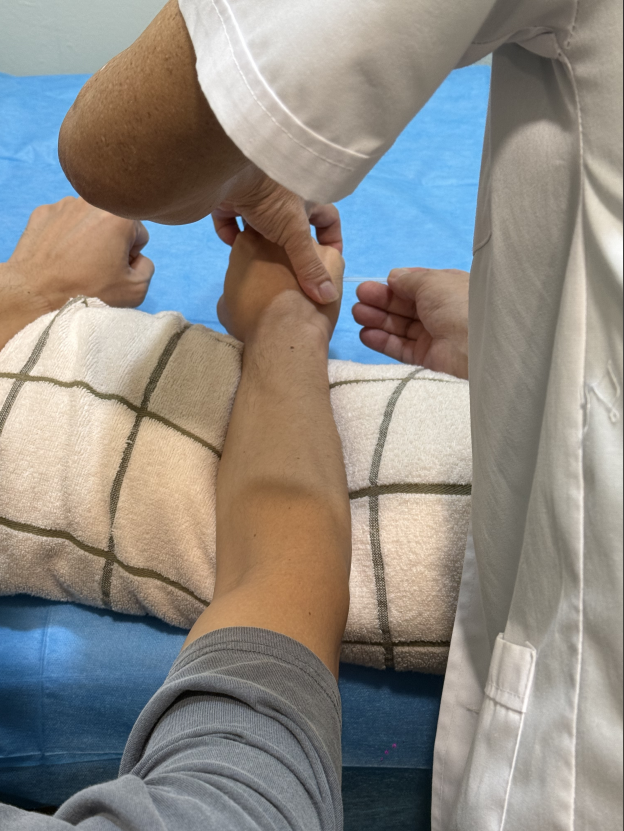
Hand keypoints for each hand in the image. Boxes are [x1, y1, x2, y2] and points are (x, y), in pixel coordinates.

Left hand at [6, 196, 153, 313]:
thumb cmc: (86, 292)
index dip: (132, 255)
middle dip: (111, 242)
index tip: (116, 268)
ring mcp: (64, 205)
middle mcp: (92, 203)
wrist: (37, 294)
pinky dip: (65, 236)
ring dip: (88, 237)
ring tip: (77, 263)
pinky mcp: (43, 212)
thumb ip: (147, 268)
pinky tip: (60, 256)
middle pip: (113, 223)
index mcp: (119, 217)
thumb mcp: (135, 290)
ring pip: (87, 221)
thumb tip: (137, 259)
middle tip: (98, 267)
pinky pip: (64, 222)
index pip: (140, 234)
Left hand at [213, 168, 342, 306]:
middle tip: (288, 269)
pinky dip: (231, 233)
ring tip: (260, 263)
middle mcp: (281, 195)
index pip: (328, 217)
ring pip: (260, 222)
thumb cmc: (269, 196)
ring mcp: (253, 195)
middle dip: (290, 246)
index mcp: (304, 196)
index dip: (330, 239)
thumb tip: (328, 297)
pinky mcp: (227, 199)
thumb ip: (310, 266)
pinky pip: (230, 220)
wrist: (228, 169)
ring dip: (259, 242)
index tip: (327, 261)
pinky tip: (233, 246)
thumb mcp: (295, 234)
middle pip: (292, 223)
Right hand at [217, 227, 343, 343]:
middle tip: (281, 287)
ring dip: (304, 266)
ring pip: (305, 251)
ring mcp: (305, 243)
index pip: (251, 242)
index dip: (255, 261)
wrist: (284, 332)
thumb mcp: (225, 306)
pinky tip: (322, 295)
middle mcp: (277, 236)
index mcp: (247, 243)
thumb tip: (236, 296)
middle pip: (279, 242)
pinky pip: (330, 261)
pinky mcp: (330, 256)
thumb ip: (232, 291)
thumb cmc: (250, 321)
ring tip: (303, 294)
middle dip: (280, 260)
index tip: (259, 280)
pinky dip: (327, 275)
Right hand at [353, 267, 468, 378]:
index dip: (395, 285)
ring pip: (401, 327)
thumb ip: (409, 279)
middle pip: (405, 306)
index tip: (375, 284)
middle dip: (381, 301)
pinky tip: (365, 334)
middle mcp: (441, 312)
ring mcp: (434, 336)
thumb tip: (393, 277)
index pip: (416, 286)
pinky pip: (401, 348)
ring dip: (378, 320)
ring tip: (357, 314)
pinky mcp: (427, 359)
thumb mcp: (431, 282)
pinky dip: (383, 341)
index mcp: (447, 289)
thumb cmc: (456, 304)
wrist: (476, 346)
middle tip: (359, 298)